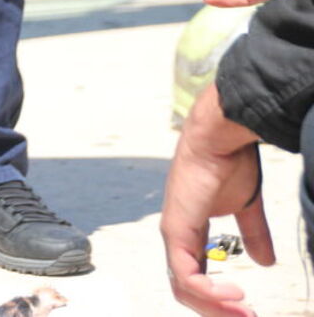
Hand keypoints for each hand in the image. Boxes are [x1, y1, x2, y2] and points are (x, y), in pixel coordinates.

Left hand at [161, 84, 273, 315]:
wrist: (219, 139)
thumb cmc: (229, 164)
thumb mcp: (246, 207)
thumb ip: (253, 235)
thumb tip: (265, 262)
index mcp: (190, 233)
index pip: (196, 277)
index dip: (218, 298)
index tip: (246, 309)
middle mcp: (176, 238)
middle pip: (186, 289)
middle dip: (216, 310)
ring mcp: (173, 235)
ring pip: (184, 288)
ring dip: (215, 306)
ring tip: (243, 311)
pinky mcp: (175, 231)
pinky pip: (185, 275)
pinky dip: (208, 291)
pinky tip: (233, 294)